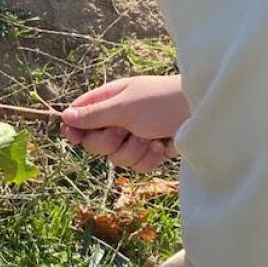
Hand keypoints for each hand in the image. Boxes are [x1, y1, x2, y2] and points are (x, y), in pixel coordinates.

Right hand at [61, 75, 188, 171]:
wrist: (202, 113)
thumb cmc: (162, 101)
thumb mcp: (125, 106)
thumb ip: (94, 115)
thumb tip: (65, 117)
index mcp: (110, 100)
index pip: (79, 116)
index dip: (74, 128)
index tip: (75, 138)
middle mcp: (119, 119)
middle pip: (94, 143)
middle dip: (111, 141)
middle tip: (126, 130)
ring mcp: (134, 137)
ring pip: (116, 158)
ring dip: (134, 150)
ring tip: (151, 136)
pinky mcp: (149, 153)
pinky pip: (136, 166)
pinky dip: (149, 158)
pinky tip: (161, 146)